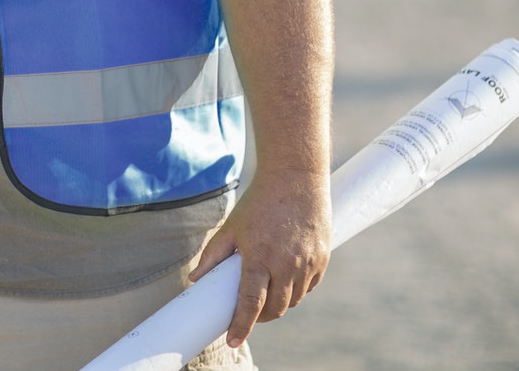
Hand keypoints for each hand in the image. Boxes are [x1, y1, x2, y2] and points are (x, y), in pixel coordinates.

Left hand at [192, 166, 331, 348]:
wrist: (295, 179)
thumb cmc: (258, 202)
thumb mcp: (231, 227)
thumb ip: (213, 256)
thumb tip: (195, 280)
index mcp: (259, 257)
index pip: (250, 302)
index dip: (241, 325)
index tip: (232, 340)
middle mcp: (286, 264)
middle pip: (275, 308)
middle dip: (260, 317)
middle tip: (248, 315)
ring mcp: (307, 263)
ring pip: (293, 300)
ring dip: (279, 304)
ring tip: (266, 295)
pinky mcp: (322, 259)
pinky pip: (309, 287)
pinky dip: (296, 291)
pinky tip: (285, 281)